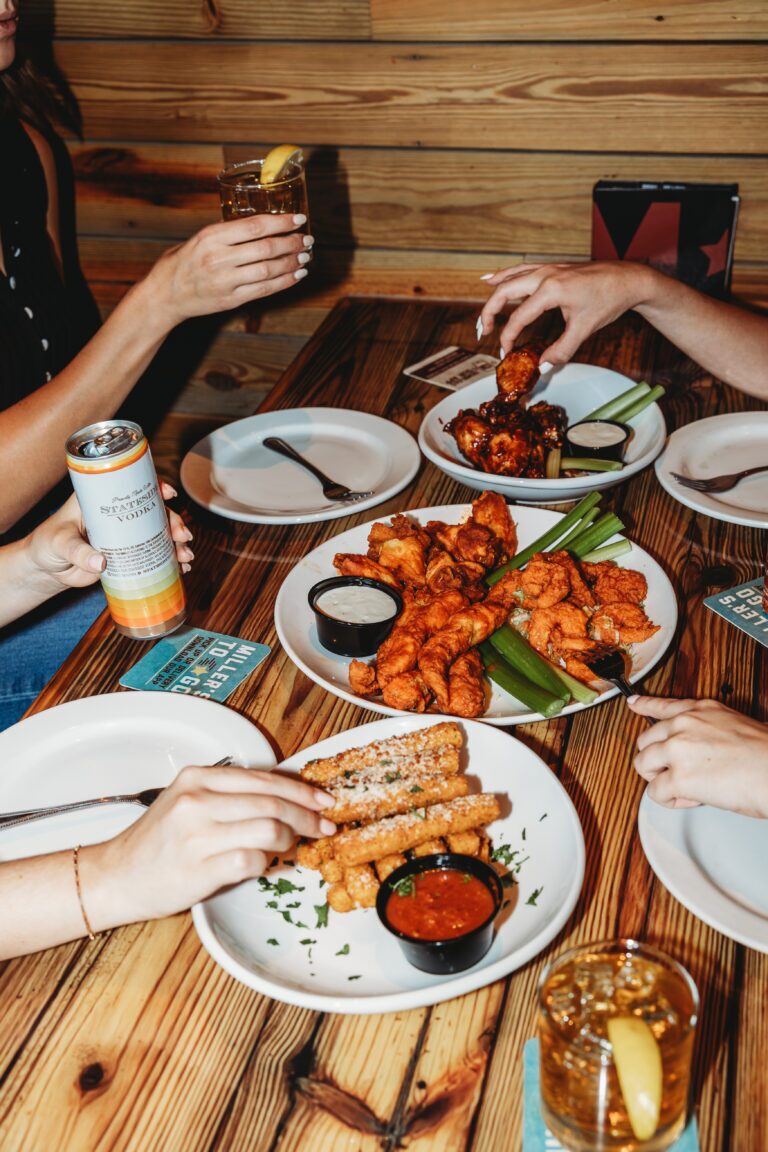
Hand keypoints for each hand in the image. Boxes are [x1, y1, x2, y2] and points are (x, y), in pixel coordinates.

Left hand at [26, 483, 193, 590]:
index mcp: (102, 500)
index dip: (154, 486)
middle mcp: (119, 515)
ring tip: (185, 558)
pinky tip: (180, 569)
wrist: (47, 569)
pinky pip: (153, 555)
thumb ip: (78, 553)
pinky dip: (169, 561)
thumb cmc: (48, 545)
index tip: (168, 494)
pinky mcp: (128, 557)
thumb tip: (102, 564)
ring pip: (158, 534)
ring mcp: (125, 536)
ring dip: (176, 544)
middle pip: (154, 512)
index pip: (132, 486)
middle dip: (173, 522)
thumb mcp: (60, 543)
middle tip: (181, 536)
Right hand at [84, 763, 336, 922]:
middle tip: (323, 826)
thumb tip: (287, 798)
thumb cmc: (157, 843)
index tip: (322, 800)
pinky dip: (265, 863)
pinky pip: (252, 861)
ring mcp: (198, 835)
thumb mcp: (188, 801)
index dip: (301, 790)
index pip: (264, 778)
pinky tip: (261, 864)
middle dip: (307, 815)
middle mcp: (197, 801)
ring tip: (288, 847)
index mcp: (198, 778)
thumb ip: (231, 795)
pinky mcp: (200, 868)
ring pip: (269, 829)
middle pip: (273, 802)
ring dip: (288, 840)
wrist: (116, 877)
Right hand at [148, 214, 311, 327]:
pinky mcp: (230, 300)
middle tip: (307, 240)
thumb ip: (228, 233)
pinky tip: (296, 274)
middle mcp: (219, 259)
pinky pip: (264, 290)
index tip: (298, 219)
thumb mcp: (200, 238)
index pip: (255, 226)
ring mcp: (225, 282)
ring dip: (292, 263)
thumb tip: (264, 225)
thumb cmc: (182, 262)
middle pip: (266, 249)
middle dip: (291, 243)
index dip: (281, 223)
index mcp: (211, 237)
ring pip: (269, 270)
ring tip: (305, 256)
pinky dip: (284, 282)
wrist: (164, 295)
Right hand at [478, 261, 656, 363]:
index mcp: (551, 290)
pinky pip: (521, 269)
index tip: (506, 354)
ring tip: (483, 314)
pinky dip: (504, 275)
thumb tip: (542, 367)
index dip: (508, 338)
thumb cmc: (609, 301)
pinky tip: (491, 279)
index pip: (518, 318)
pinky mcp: (552, 268)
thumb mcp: (584, 329)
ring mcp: (548, 268)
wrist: (628, 279)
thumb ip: (561, 350)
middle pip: (504, 292)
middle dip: (489, 313)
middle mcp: (545, 275)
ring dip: (493, 295)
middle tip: (483, 333)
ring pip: (510, 277)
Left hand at [629, 696, 767, 817]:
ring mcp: (677, 749)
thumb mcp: (736, 725)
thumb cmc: (766, 755)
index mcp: (700, 710)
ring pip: (643, 765)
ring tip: (685, 787)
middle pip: (645, 741)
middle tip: (680, 773)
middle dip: (658, 760)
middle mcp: (684, 724)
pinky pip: (655, 793)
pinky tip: (692, 798)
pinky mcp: (677, 777)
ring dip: (660, 780)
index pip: (663, 705)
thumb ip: (709, 730)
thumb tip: (701, 750)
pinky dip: (671, 801)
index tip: (633, 704)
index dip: (644, 706)